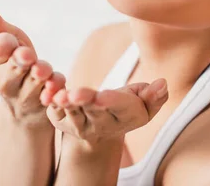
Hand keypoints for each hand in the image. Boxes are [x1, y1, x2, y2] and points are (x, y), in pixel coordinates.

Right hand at [0, 3, 65, 127]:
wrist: (27, 103)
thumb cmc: (15, 59)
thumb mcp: (4, 37)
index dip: (3, 45)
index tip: (8, 42)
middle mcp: (6, 82)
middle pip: (15, 68)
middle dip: (21, 60)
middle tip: (27, 55)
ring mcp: (26, 96)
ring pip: (36, 80)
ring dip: (42, 72)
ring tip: (43, 69)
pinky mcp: (45, 104)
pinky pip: (53, 94)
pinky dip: (56, 88)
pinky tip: (56, 83)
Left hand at [43, 79, 168, 145]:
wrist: (102, 125)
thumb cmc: (127, 105)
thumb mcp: (144, 100)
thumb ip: (153, 95)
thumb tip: (162, 83)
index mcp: (125, 116)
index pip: (119, 108)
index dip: (111, 101)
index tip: (103, 95)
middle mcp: (103, 125)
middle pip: (94, 112)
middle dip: (85, 102)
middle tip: (76, 94)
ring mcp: (81, 126)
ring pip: (73, 115)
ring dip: (66, 105)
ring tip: (60, 96)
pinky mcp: (63, 122)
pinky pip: (56, 113)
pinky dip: (51, 104)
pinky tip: (47, 93)